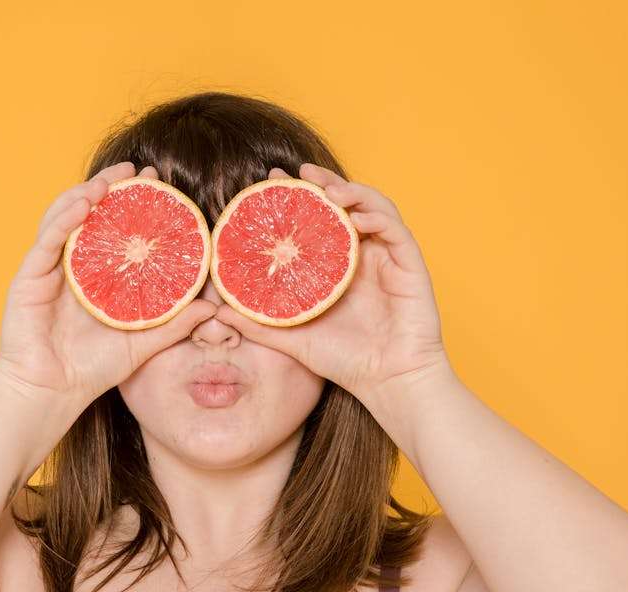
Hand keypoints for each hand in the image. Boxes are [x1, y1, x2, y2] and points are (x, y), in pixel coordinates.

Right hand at [0, 161, 217, 405]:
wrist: (51, 394)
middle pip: (88, 214)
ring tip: (110, 180)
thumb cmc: (91, 370)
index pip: (113, 227)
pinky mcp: (28, 278)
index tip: (157, 182)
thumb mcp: (142, 343)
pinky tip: (84, 205)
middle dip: (111, 186)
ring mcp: (47, 269)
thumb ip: (174, 324)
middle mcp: (70, 265)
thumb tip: (213, 307)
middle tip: (137, 169)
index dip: (132, 202)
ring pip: (64, 217)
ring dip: (85, 194)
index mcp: (94, 275)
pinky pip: (47, 240)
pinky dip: (64, 218)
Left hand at [212, 163, 448, 401]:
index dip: (298, 197)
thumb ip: (258, 324)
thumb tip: (217, 312)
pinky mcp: (410, 264)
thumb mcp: (293, 338)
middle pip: (345, 205)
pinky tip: (355, 218)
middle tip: (299, 173)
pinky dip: (377, 217)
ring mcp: (387, 257)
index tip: (271, 182)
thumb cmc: (346, 361)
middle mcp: (362, 255)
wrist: (388, 382)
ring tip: (327, 189)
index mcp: (336, 266)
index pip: (316, 220)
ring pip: (373, 207)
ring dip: (352, 191)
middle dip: (323, 182)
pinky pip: (396, 230)